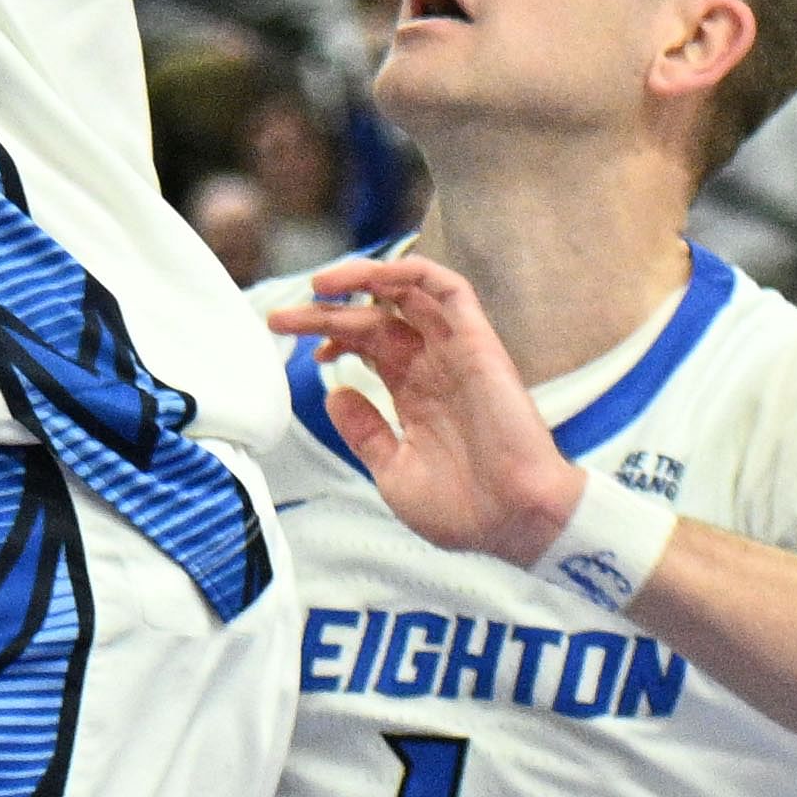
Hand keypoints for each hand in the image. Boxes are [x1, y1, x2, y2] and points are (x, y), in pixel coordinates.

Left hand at [265, 252, 581, 566]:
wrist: (515, 523)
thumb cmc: (463, 511)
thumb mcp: (394, 473)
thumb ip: (365, 432)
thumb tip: (333, 395)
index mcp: (413, 394)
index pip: (365, 344)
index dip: (329, 334)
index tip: (295, 342)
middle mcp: (432, 366)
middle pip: (373, 318)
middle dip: (325, 312)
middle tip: (281, 318)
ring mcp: (455, 352)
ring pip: (410, 293)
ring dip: (365, 279)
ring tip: (321, 285)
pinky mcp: (479, 343)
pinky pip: (450, 291)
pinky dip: (413, 274)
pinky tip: (374, 278)